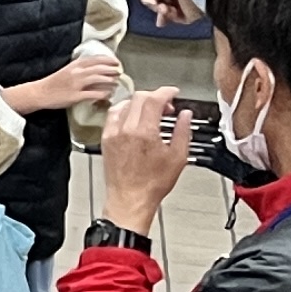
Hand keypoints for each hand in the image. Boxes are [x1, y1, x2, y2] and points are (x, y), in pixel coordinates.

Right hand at [8, 56, 123, 115]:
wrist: (40, 92)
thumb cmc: (54, 83)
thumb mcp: (67, 71)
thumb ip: (80, 69)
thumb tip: (95, 69)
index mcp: (75, 65)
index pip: (95, 59)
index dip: (108, 60)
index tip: (116, 62)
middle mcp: (77, 73)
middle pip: (99, 68)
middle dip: (112, 70)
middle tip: (119, 72)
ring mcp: (76, 84)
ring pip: (98, 79)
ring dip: (110, 81)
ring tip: (116, 83)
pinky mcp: (76, 96)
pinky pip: (93, 94)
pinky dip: (103, 94)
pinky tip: (108, 95)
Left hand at [99, 86, 194, 222]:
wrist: (130, 199)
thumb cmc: (152, 184)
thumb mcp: (177, 157)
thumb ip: (182, 131)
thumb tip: (184, 115)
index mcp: (145, 133)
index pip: (154, 99)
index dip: (166, 92)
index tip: (173, 93)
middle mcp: (126, 130)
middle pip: (139, 97)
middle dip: (155, 96)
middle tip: (166, 106)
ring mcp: (113, 133)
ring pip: (125, 104)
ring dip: (140, 102)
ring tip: (151, 113)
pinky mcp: (106, 139)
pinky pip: (113, 115)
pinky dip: (125, 111)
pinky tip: (134, 118)